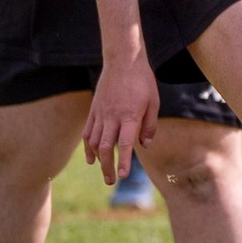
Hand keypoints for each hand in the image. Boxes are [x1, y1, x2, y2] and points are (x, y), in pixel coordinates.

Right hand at [83, 56, 161, 183]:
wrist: (123, 62)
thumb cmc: (143, 82)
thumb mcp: (154, 102)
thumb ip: (149, 125)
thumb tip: (144, 145)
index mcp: (129, 115)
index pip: (125, 144)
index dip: (123, 161)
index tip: (123, 175)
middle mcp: (112, 116)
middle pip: (105, 147)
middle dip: (108, 166)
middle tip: (112, 181)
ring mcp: (100, 114)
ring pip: (93, 142)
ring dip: (97, 160)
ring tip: (103, 172)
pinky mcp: (93, 110)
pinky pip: (87, 132)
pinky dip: (87, 147)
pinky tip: (90, 158)